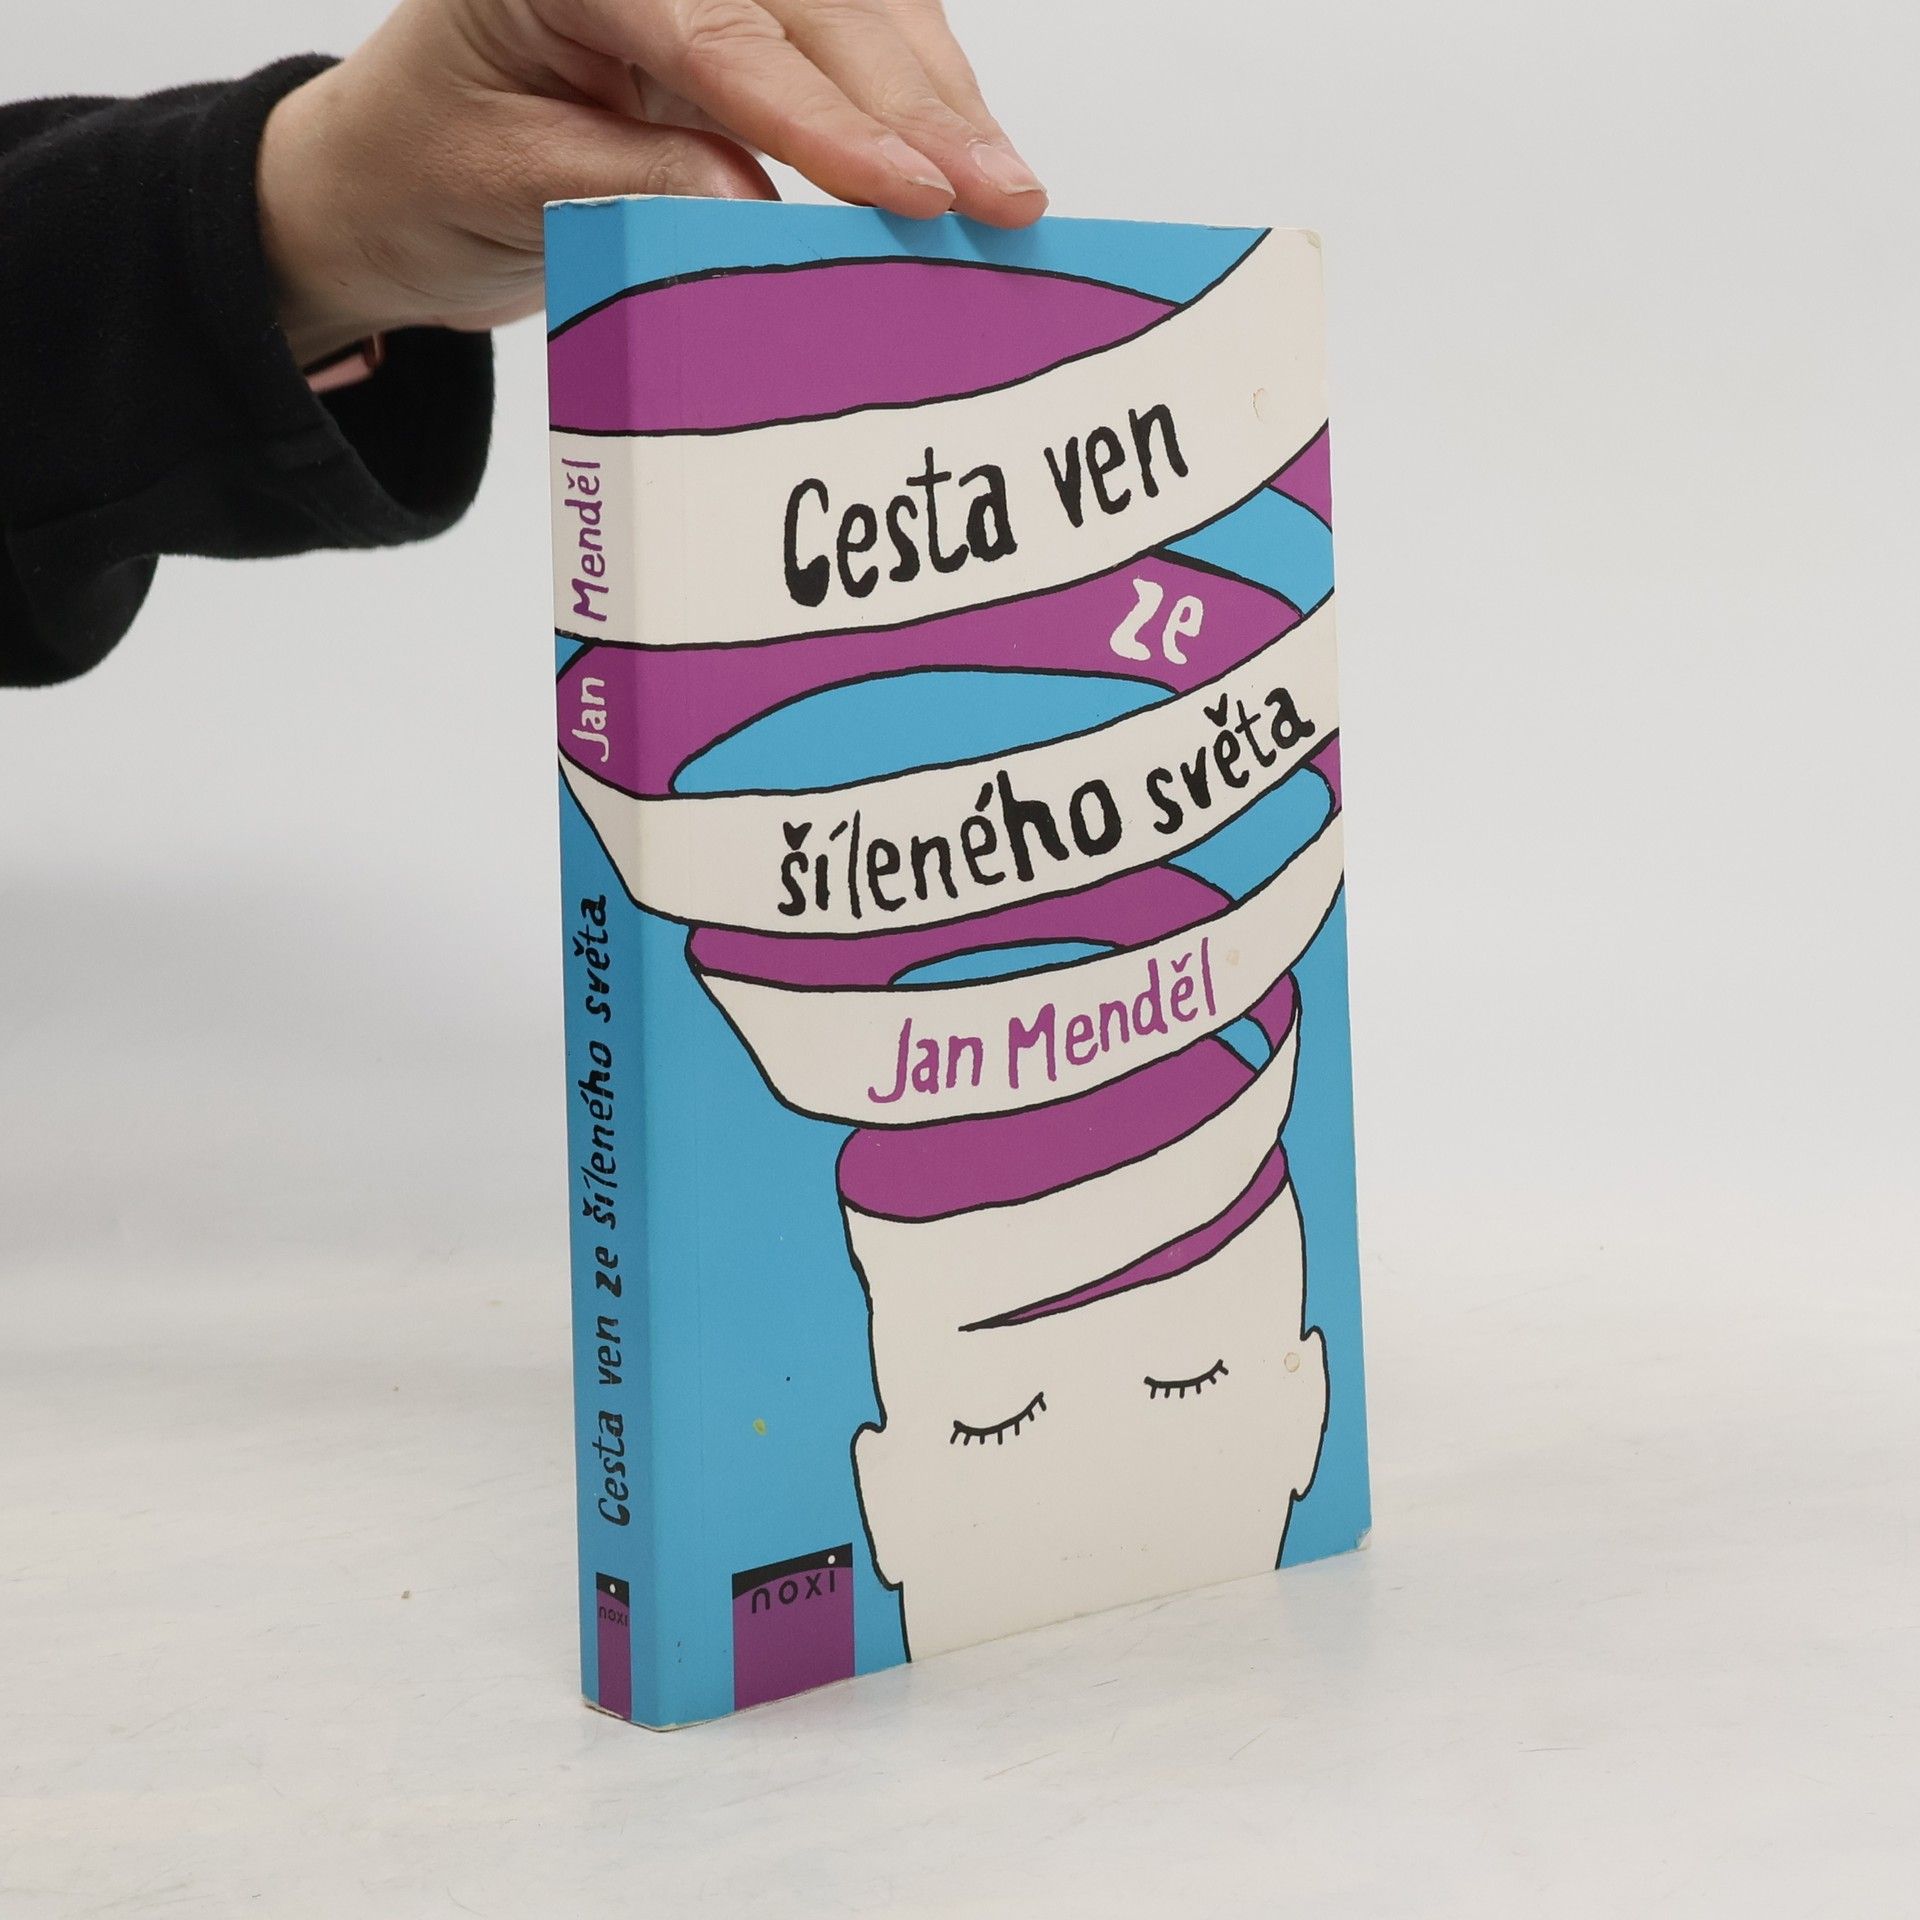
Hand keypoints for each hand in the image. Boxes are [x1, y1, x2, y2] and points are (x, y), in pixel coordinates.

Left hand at [257, 0, 1046, 366]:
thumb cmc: (423, 165)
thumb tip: (749, 197)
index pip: (721, 34)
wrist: (392, 172)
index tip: (911, 187)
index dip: (828, 117)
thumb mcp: (502, 183)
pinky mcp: (738, 30)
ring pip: (856, 17)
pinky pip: (847, 52)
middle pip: (815, 10)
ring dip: (941, 103)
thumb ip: (626, 181)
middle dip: (920, 107)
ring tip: (1009, 188)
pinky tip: (968, 158)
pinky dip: (915, 105)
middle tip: (1003, 197)